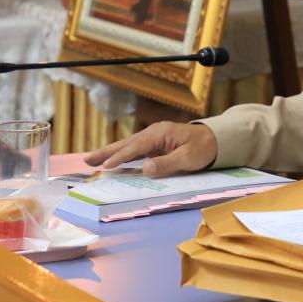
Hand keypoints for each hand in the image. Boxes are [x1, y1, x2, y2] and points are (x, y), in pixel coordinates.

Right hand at [82, 121, 217, 177]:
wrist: (215, 139)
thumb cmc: (203, 149)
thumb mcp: (187, 158)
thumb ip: (166, 164)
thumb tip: (144, 168)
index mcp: (160, 134)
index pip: (135, 147)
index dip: (119, 157)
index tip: (105, 166)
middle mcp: (153, 133)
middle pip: (126, 143)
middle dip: (106, 152)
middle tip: (87, 160)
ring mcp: (154, 137)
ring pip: (128, 146)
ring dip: (111, 153)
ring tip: (93, 160)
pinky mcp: (156, 143)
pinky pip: (135, 149)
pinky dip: (122, 154)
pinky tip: (113, 160)